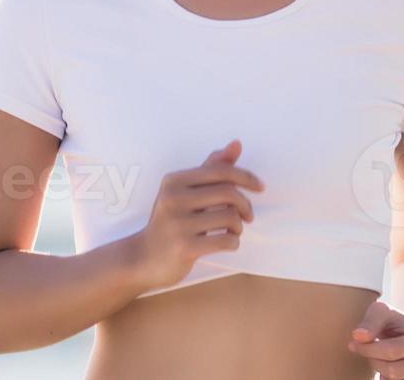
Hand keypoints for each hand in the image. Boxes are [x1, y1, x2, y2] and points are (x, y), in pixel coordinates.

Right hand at [125, 139, 262, 291]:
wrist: (143, 258)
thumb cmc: (170, 221)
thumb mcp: (185, 191)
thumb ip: (211, 168)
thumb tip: (236, 144)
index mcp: (174, 181)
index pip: (220, 171)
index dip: (246, 176)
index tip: (260, 187)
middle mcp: (173, 199)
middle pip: (229, 193)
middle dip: (245, 205)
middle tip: (246, 216)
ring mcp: (178, 224)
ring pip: (230, 217)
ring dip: (238, 226)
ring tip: (232, 231)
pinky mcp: (185, 247)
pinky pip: (226, 240)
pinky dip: (233, 242)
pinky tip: (227, 243)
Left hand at [347, 300, 403, 378]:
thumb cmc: (399, 326)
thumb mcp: (385, 313)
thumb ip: (370, 321)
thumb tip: (358, 337)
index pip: (392, 351)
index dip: (367, 350)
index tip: (354, 344)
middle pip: (394, 372)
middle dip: (375, 363)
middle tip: (371, 355)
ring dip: (385, 375)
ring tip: (388, 361)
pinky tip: (399, 372)